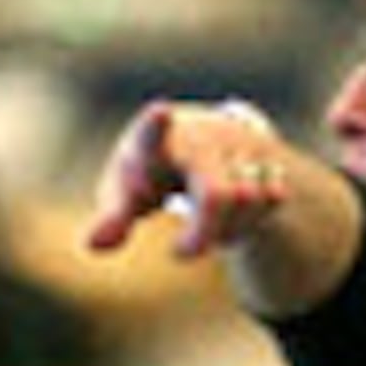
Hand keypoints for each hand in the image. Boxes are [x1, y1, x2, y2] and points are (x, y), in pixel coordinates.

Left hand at [88, 97, 293, 262]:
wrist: (200, 141)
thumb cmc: (150, 172)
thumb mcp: (124, 194)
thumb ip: (111, 219)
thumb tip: (92, 245)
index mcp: (154, 140)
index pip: (153, 133)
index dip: (156, 126)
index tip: (159, 112)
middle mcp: (202, 134)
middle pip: (219, 196)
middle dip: (203, 235)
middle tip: (179, 254)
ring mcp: (240, 141)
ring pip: (249, 202)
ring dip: (226, 230)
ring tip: (203, 228)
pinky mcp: (269, 153)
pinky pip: (273, 199)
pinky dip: (251, 221)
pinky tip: (233, 218)